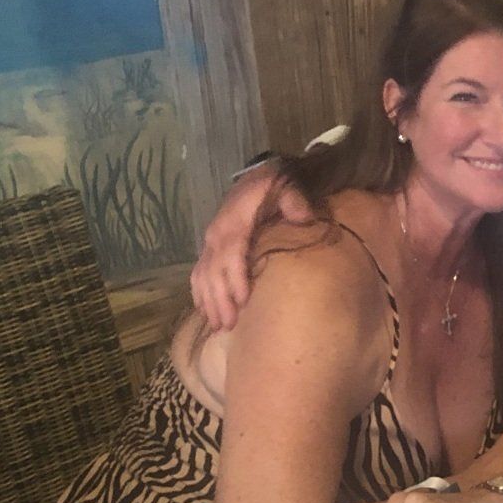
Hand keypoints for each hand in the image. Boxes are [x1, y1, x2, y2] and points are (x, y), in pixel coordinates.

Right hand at [190, 165, 314, 331]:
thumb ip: (294, 200)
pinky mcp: (210, 247)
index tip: (243, 301)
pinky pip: (198, 273)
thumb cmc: (275, 186)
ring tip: (219, 326)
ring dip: (209, 301)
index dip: (235, 278)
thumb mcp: (287, 186)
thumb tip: (303, 216)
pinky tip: (206, 312)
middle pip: (214, 271)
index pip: (231, 255)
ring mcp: (210, 242)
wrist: (258, 176)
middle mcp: (217, 235)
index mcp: (234, 223)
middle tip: (229, 326)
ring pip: (203, 276)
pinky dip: (200, 293)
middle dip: (220, 299)